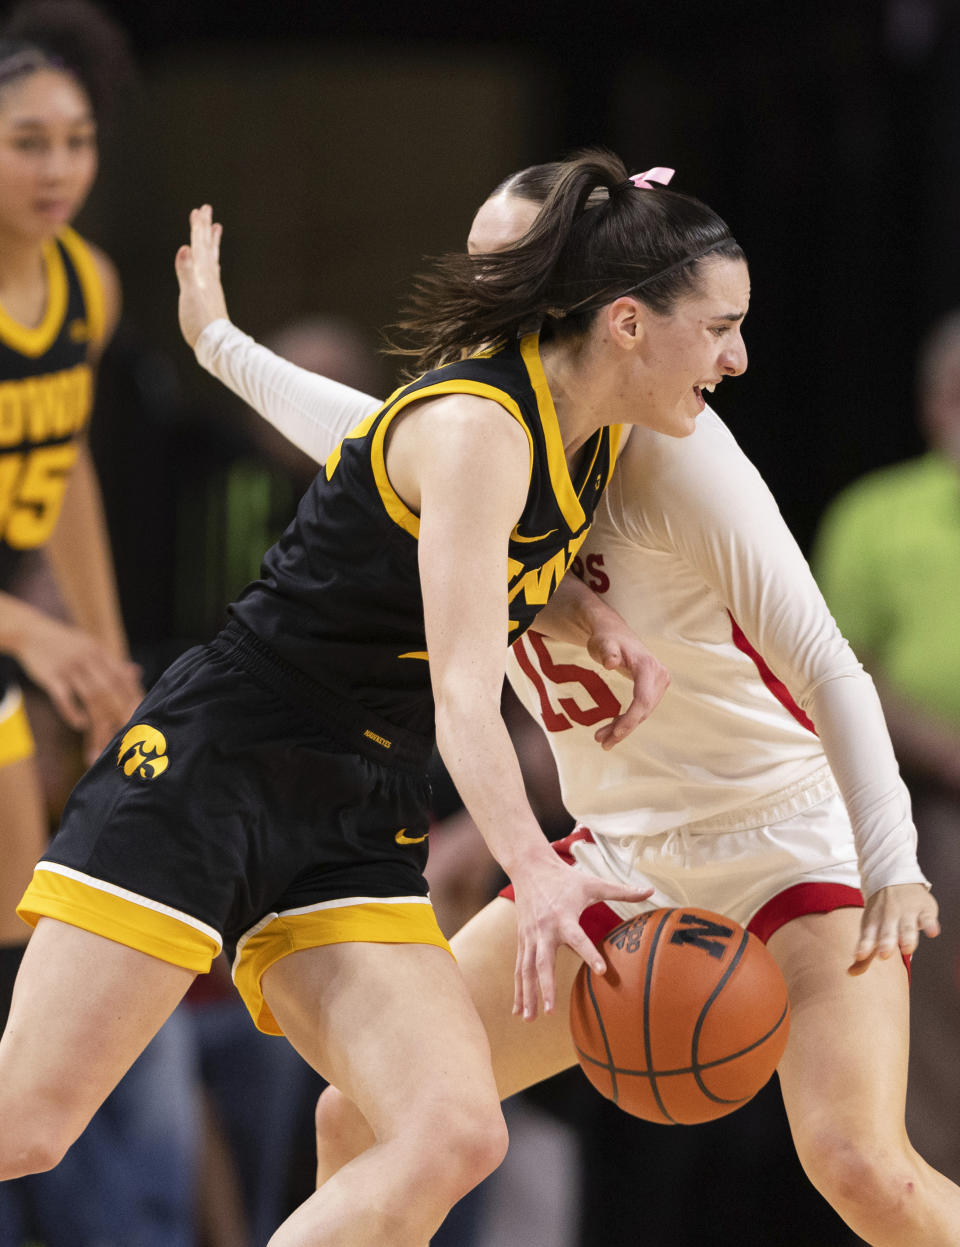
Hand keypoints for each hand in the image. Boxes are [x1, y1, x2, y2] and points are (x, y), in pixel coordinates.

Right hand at [12, 609, 142, 762]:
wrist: (30, 632)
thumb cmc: (64, 642)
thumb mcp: (91, 646)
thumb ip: (112, 662)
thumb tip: (136, 673)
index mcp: (100, 652)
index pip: (122, 677)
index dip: (133, 696)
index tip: (142, 714)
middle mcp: (87, 658)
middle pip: (110, 689)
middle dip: (121, 712)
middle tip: (129, 731)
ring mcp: (69, 667)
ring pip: (90, 696)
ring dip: (99, 719)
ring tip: (106, 737)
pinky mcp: (51, 676)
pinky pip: (63, 697)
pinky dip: (73, 712)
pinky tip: (80, 724)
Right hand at [175, 204, 227, 347]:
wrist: (215, 344)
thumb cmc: (200, 322)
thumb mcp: (190, 295)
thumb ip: (186, 271)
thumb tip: (184, 248)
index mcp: (202, 274)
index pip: (199, 245)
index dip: (198, 228)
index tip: (200, 210)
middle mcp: (209, 277)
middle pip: (206, 247)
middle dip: (204, 228)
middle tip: (206, 209)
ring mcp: (211, 286)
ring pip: (211, 257)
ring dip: (211, 242)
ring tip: (216, 228)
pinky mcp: (211, 296)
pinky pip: (212, 271)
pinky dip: (211, 261)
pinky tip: (212, 263)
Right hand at [510, 849, 651, 1019]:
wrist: (529, 867)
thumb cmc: (565, 877)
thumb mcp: (593, 883)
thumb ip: (622, 890)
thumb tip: (650, 891)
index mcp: (563, 916)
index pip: (578, 938)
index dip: (590, 953)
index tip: (602, 971)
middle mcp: (544, 929)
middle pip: (543, 962)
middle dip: (545, 987)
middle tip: (551, 1011)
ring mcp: (530, 936)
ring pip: (526, 970)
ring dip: (527, 995)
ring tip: (529, 1019)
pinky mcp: (522, 940)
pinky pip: (519, 968)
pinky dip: (518, 990)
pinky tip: (517, 1011)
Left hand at [586, 630, 669, 748]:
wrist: (614, 634)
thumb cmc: (606, 638)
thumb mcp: (602, 643)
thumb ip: (607, 652)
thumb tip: (610, 663)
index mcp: (648, 666)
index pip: (642, 700)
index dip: (630, 720)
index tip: (615, 735)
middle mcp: (658, 675)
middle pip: (643, 710)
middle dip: (623, 729)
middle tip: (601, 742)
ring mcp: (658, 683)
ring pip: (642, 713)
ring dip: (623, 728)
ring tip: (601, 739)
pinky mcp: (653, 689)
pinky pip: (640, 709)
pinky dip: (626, 720)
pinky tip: (611, 729)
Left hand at [848, 882, 939, 974]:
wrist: (894, 878)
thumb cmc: (880, 911)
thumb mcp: (870, 927)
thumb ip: (865, 952)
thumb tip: (850, 974)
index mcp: (874, 923)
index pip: (868, 936)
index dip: (864, 946)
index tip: (860, 955)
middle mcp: (889, 917)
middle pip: (887, 932)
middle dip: (886, 943)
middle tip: (884, 955)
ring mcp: (907, 912)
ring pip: (907, 927)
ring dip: (907, 937)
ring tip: (907, 949)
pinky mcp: (924, 910)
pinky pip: (928, 918)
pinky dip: (930, 924)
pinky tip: (932, 933)